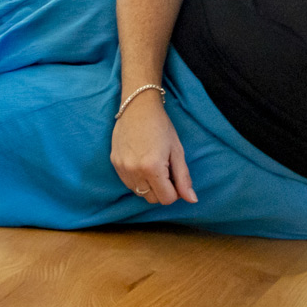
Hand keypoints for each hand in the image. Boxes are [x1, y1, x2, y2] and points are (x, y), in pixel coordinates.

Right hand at [109, 87, 194, 204]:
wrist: (137, 107)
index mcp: (152, 168)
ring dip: (149, 186)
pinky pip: (128, 183)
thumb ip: (183, 178)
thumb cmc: (161, 126)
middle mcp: (134, 172)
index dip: (175, 191)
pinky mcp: (115, 164)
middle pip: (152, 199)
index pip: (166, 199)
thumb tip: (192, 200)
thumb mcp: (177, 151)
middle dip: (162, 190)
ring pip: (139, 193)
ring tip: (153, 165)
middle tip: (166, 171)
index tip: (175, 176)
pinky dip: (137, 179)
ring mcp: (122, 168)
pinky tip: (141, 162)